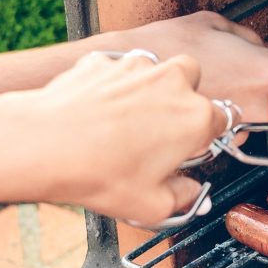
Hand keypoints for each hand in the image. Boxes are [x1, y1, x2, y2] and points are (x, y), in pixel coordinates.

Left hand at [10, 50, 226, 227]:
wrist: (45, 145)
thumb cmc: (99, 173)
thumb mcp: (152, 206)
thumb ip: (183, 198)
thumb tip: (188, 193)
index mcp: (196, 117)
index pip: (222, 119)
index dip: (206, 137)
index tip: (191, 150)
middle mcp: (172, 82)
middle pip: (193, 80)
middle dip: (183, 99)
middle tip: (162, 130)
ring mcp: (136, 66)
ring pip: (156, 68)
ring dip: (150, 87)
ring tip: (129, 120)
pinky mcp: (104, 61)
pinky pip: (117, 69)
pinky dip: (112, 84)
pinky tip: (97, 111)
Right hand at [114, 11, 267, 122]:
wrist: (127, 79)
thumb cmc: (165, 47)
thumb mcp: (214, 24)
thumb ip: (250, 39)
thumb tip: (265, 48)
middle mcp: (259, 108)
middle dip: (251, 85)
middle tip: (216, 67)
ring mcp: (235, 131)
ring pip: (242, 116)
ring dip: (225, 102)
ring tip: (193, 84)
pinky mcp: (211, 147)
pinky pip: (218, 130)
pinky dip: (205, 119)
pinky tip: (184, 103)